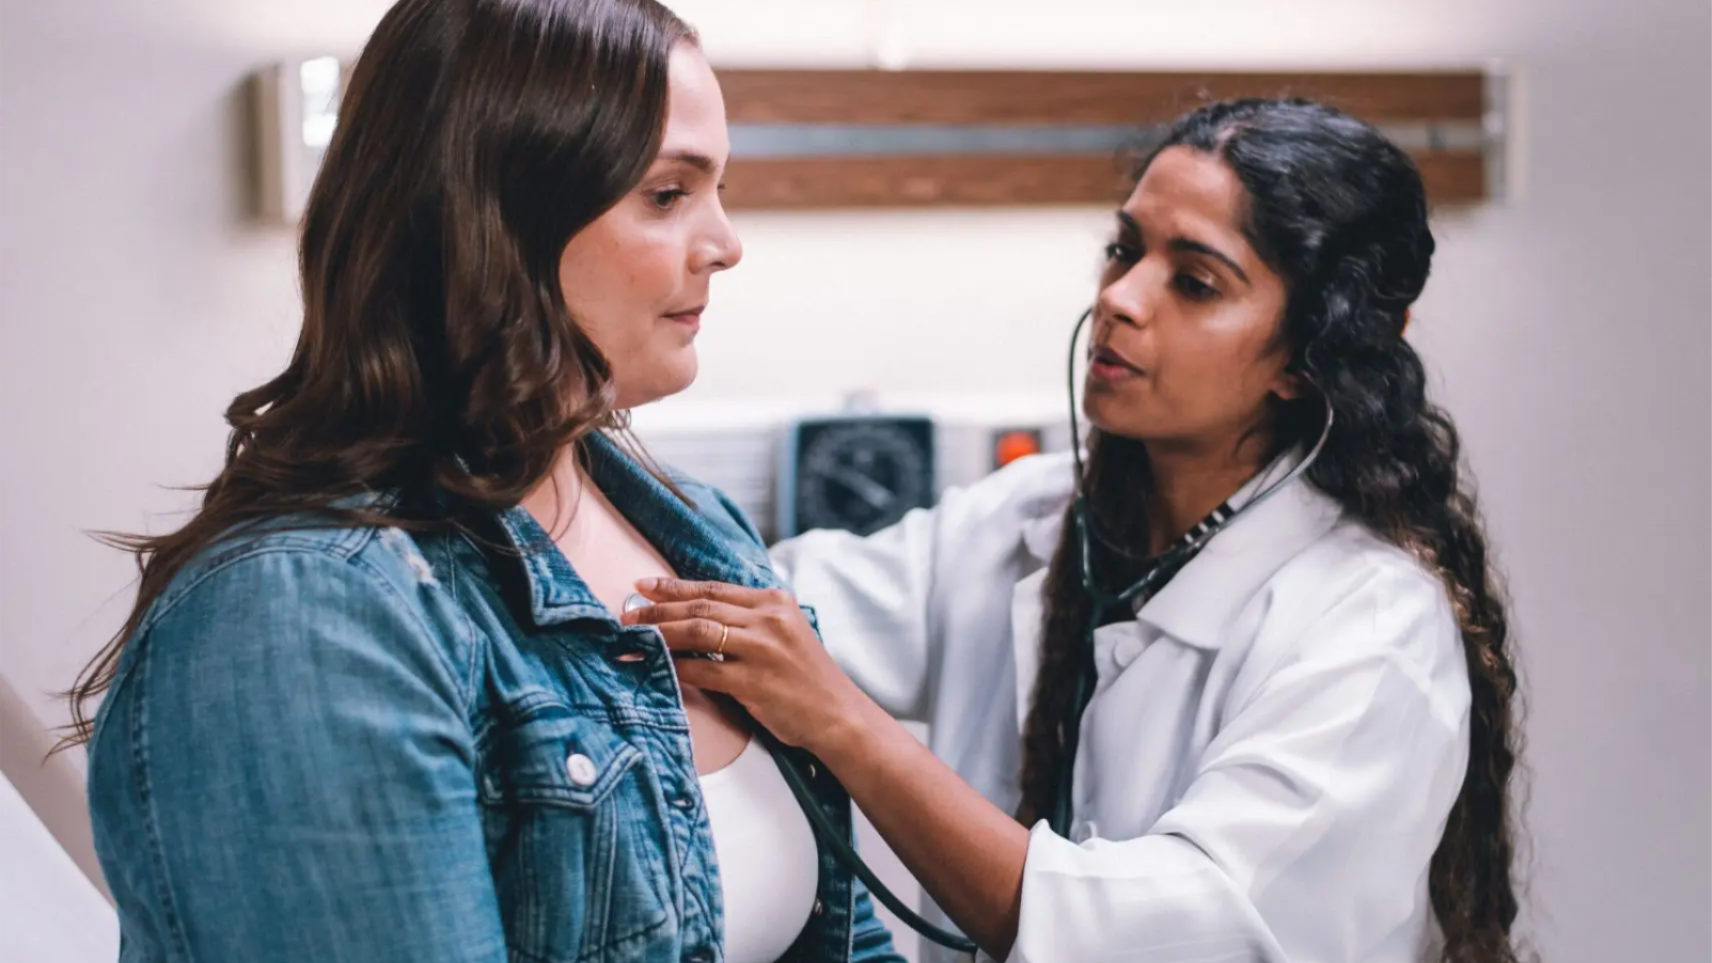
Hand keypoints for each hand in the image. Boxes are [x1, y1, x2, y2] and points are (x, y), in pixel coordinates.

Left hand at [622, 578, 878, 755]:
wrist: (837, 714)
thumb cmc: (807, 678)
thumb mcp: (785, 633)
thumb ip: (750, 620)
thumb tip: (696, 615)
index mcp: (775, 601)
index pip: (714, 587)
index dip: (674, 586)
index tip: (644, 586)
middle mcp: (768, 618)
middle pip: (700, 605)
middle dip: (658, 609)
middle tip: (628, 614)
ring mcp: (761, 649)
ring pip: (697, 631)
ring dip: (660, 633)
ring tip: (634, 636)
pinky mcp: (754, 681)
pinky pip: (703, 670)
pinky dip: (675, 666)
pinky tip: (657, 667)